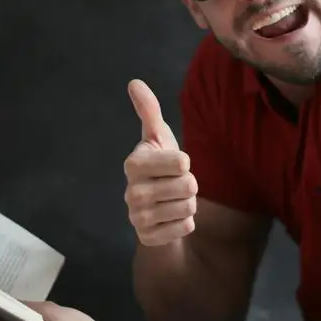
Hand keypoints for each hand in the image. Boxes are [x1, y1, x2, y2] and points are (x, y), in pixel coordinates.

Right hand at [123, 79, 197, 245]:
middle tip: (174, 184)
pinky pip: (186, 227)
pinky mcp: (148, 238)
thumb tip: (134, 82)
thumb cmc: (159, 166)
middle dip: (189, 185)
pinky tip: (171, 218)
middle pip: (188, 185)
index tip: (171, 165)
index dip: (184, 163)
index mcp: (133, 164)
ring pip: (189, 207)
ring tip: (173, 199)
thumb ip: (149, 110)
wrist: (155, 208)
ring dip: (188, 203)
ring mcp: (138, 217)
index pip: (181, 162)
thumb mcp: (157, 137)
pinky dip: (186, 223)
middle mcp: (131, 192)